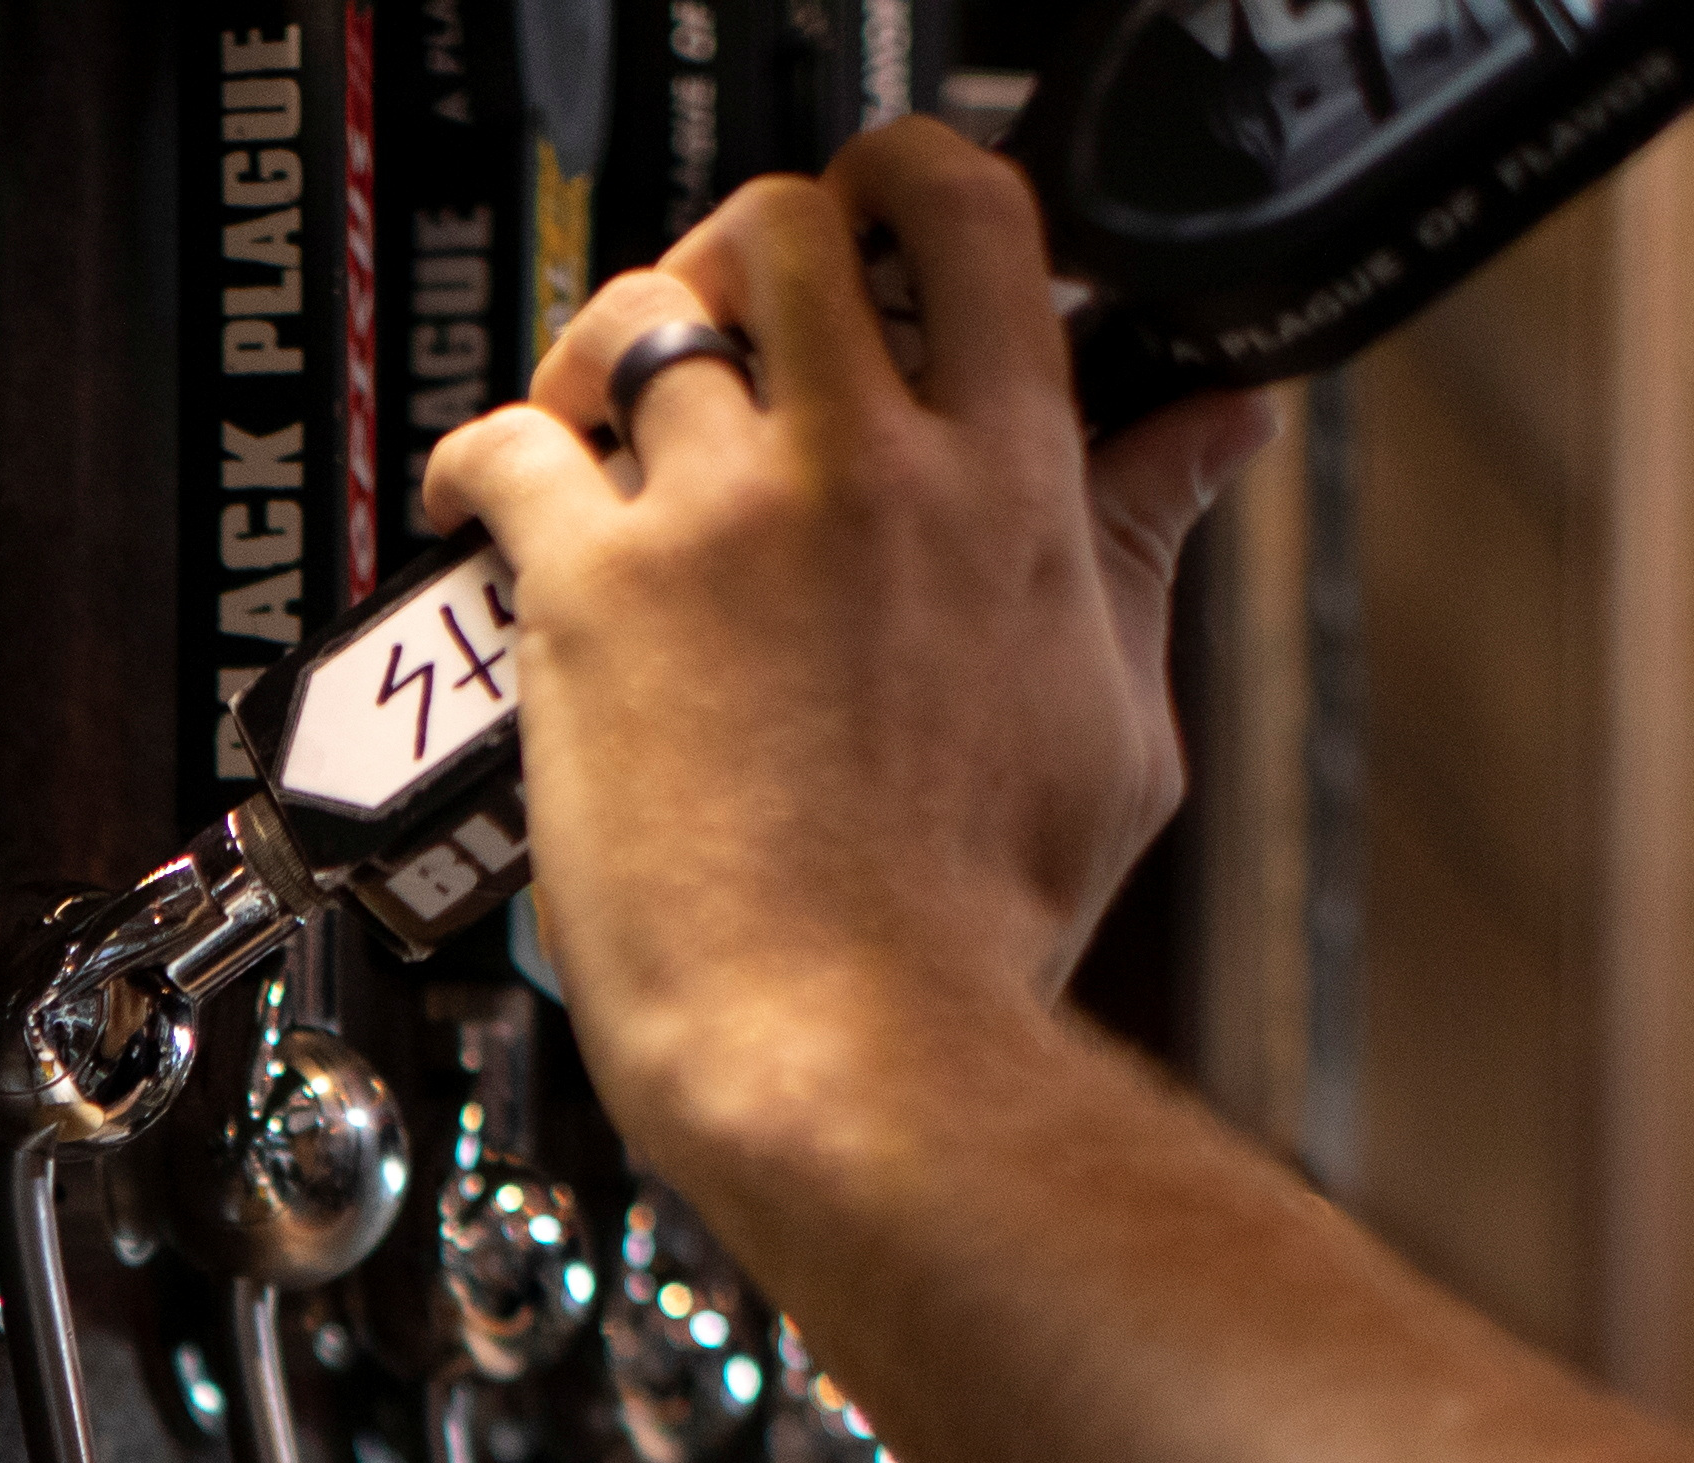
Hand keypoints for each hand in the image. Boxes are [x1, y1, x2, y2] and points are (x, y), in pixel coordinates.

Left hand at [417, 122, 1276, 1194]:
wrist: (854, 1046)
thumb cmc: (976, 925)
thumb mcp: (1118, 720)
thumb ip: (1147, 540)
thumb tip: (1215, 426)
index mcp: (1013, 483)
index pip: (971, 221)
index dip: (909, 185)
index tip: (876, 219)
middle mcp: (871, 473)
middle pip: (787, 226)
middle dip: (744, 243)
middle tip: (719, 310)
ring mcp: (728, 524)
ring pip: (641, 315)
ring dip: (606, 340)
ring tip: (593, 404)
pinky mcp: (598, 597)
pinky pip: (507, 446)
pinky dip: (477, 453)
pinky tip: (481, 493)